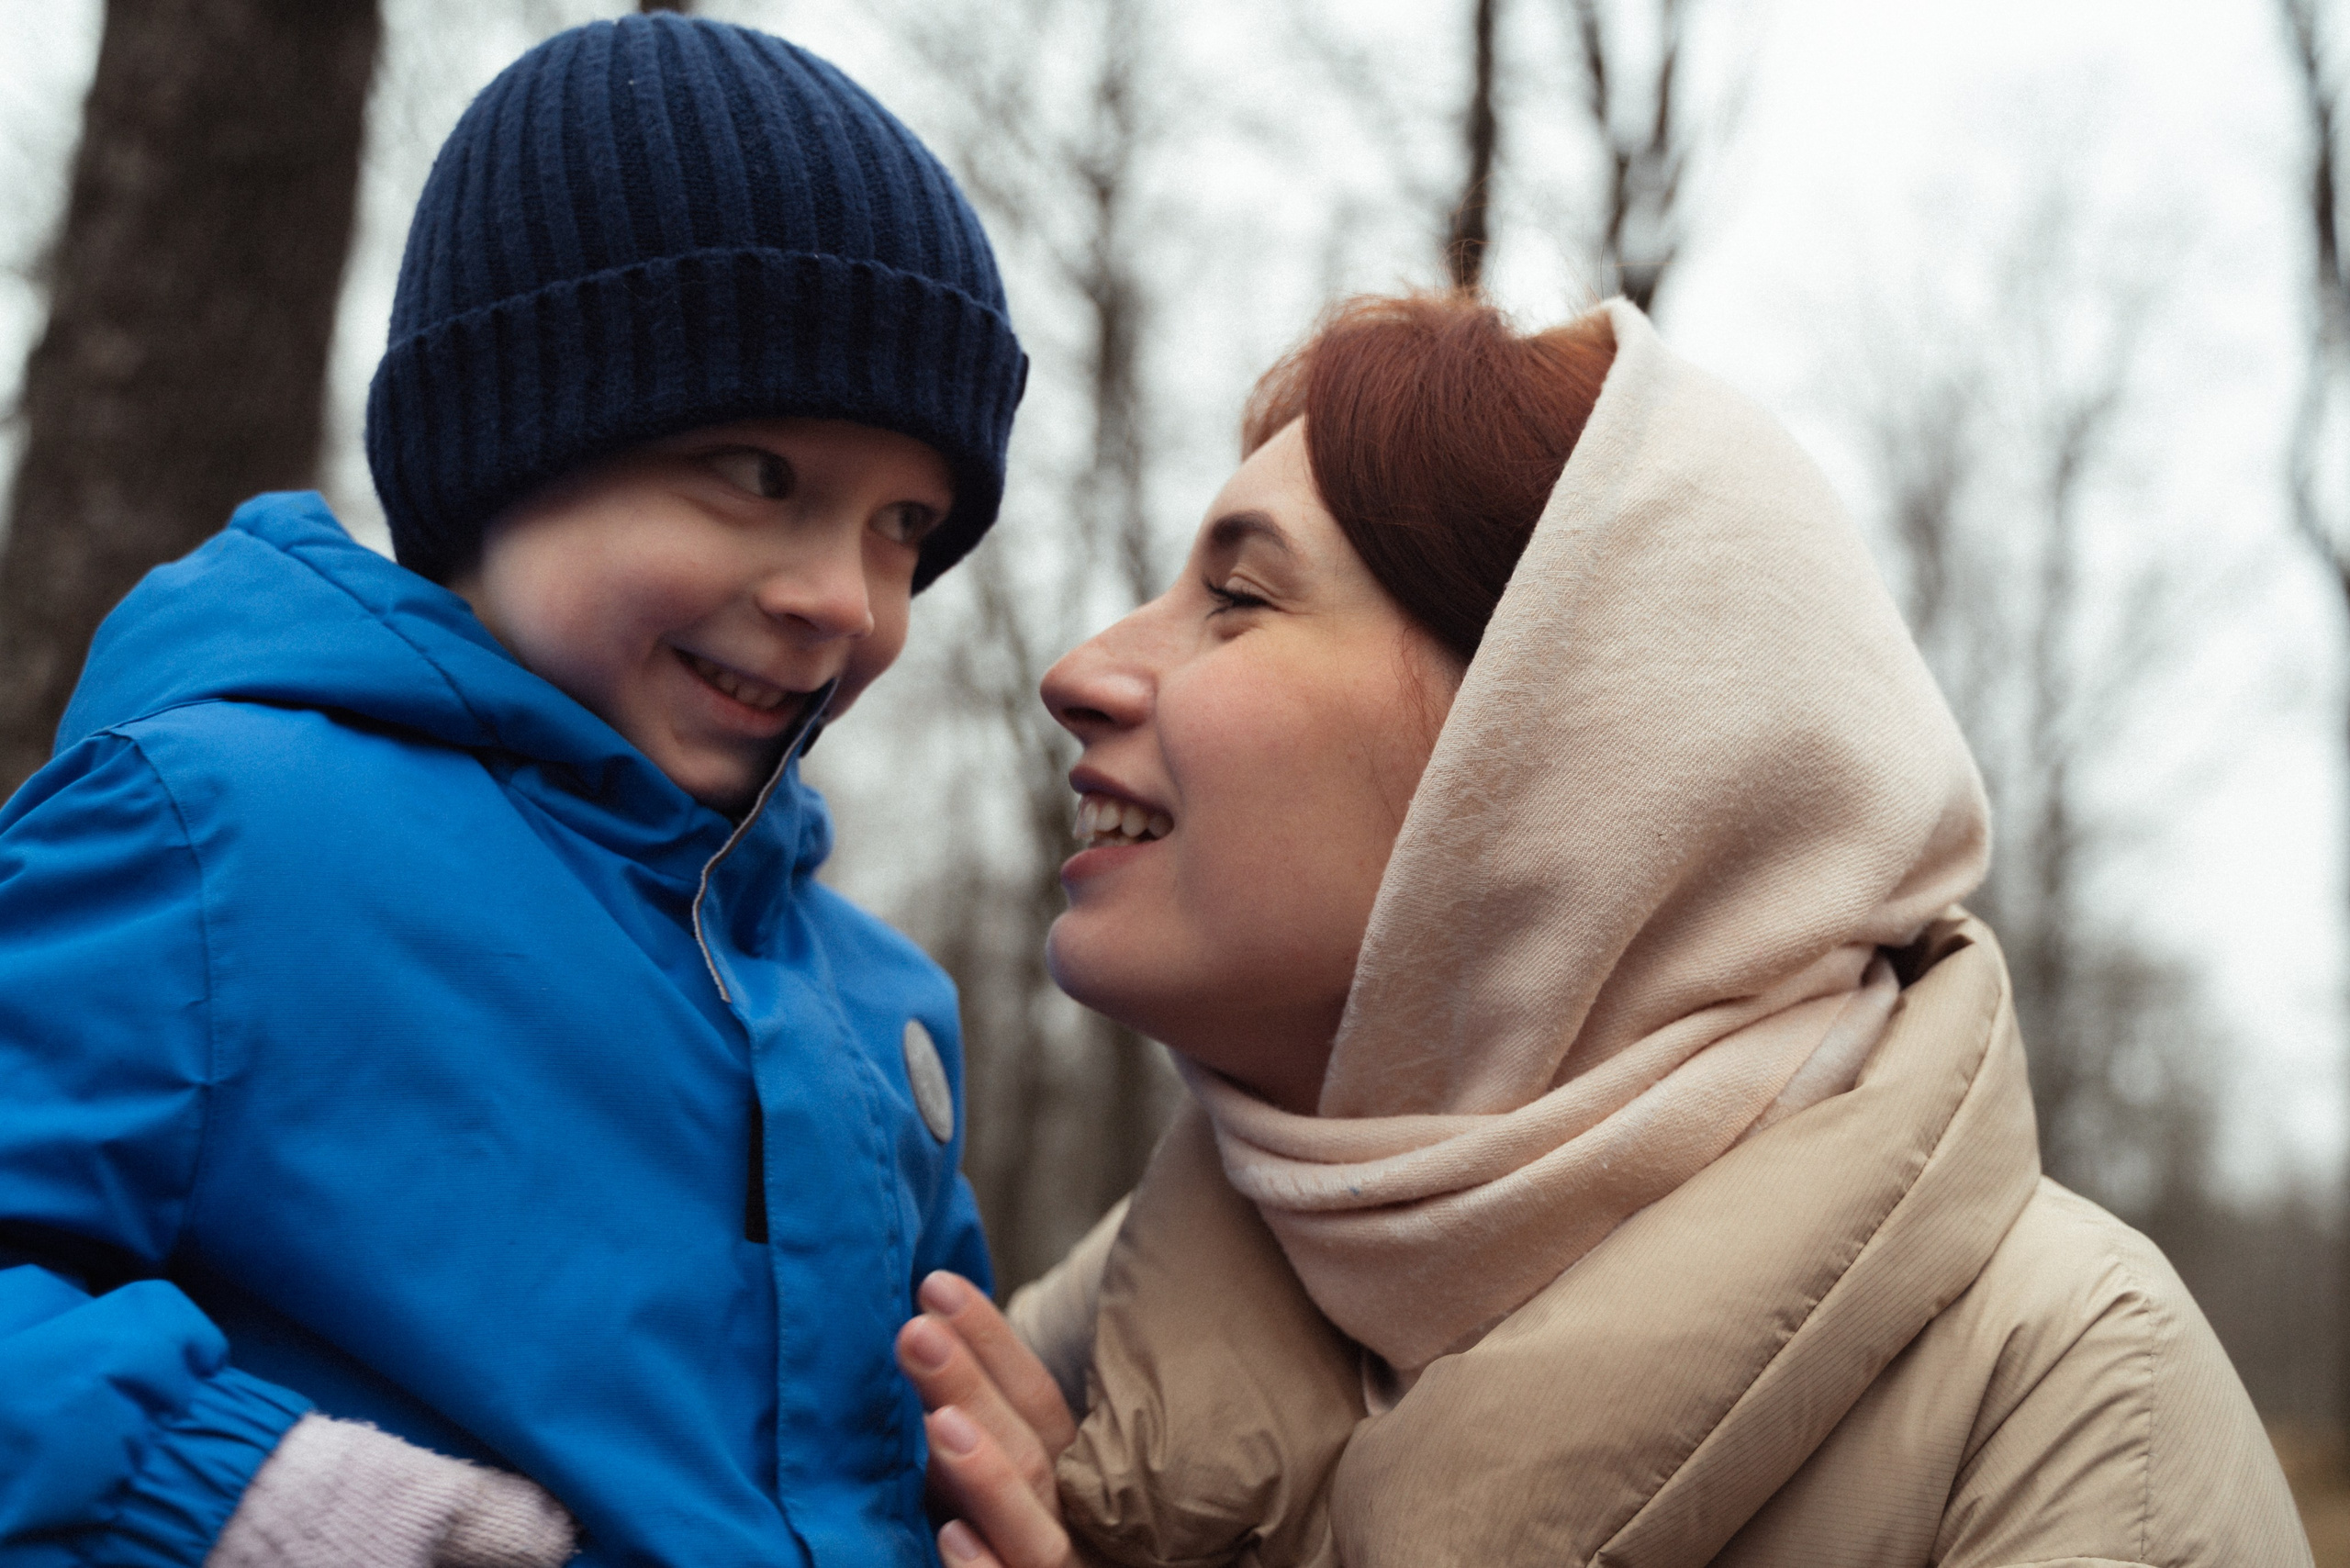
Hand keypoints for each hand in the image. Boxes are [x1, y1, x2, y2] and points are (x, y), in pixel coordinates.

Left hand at [897, 1271, 1085, 1567]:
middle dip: (975, 1389)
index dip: (993, 1342)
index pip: (1038, 1402)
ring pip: (1035, 1532)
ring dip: (989, 1478)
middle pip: (1035, 1454)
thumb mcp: (1006, 1487)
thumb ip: (977, 1434)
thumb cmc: (1011, 1547)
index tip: (936, 1286)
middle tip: (917, 1331)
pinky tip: (949, 1538)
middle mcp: (1082, 1527)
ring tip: (940, 1426)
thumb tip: (923, 1336)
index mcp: (1072, 1479)